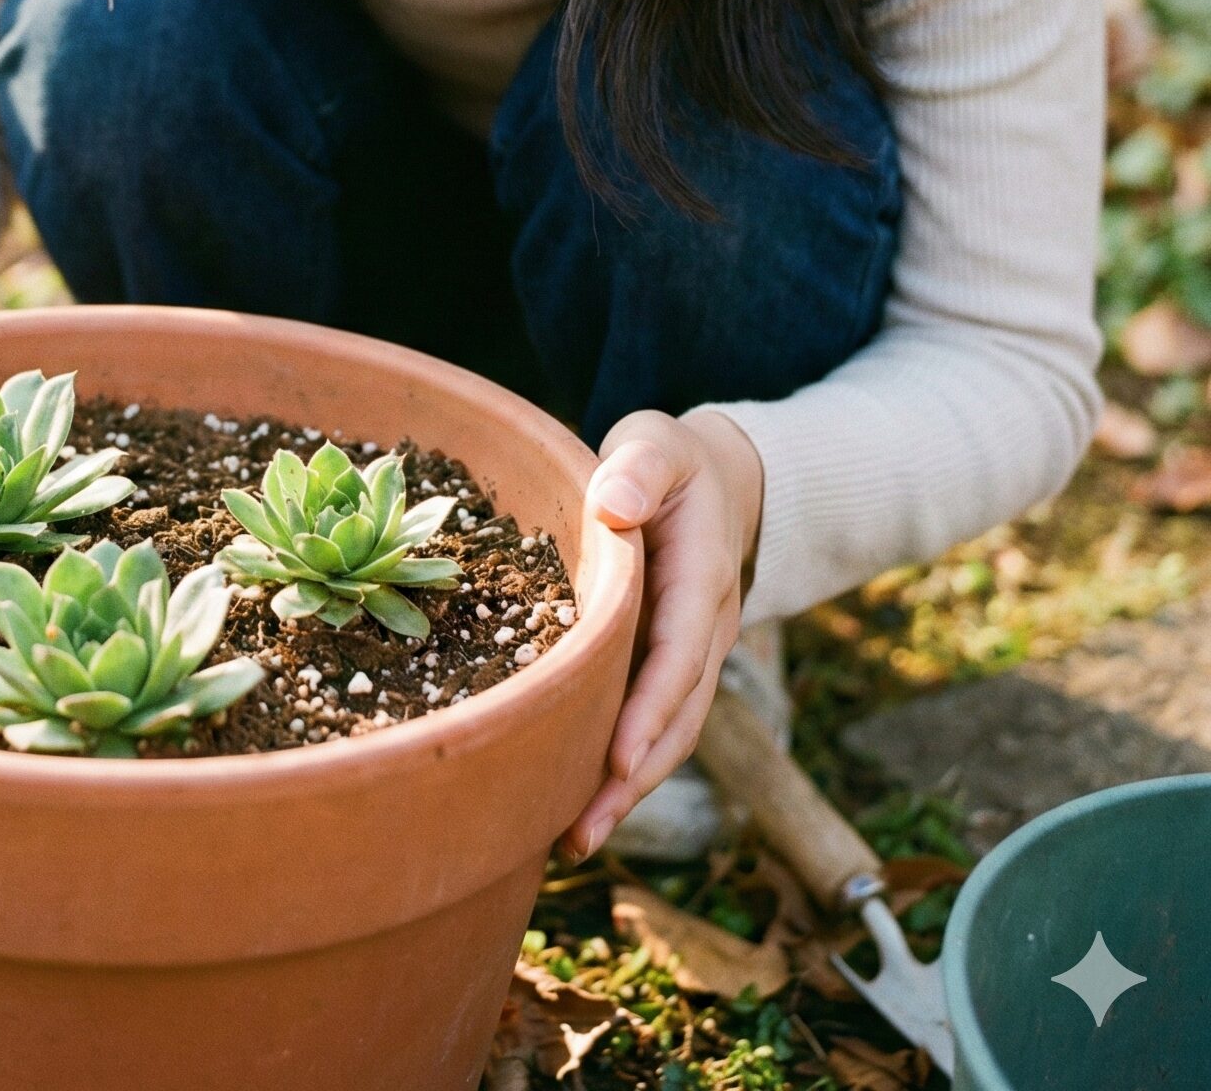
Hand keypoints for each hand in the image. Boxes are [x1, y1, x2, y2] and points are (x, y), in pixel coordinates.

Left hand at [558, 407, 763, 862]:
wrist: (713, 478)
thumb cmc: (671, 460)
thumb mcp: (658, 444)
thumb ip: (641, 467)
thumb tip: (615, 503)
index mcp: (702, 579)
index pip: (680, 655)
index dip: (650, 711)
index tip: (616, 762)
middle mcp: (705, 630)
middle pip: (677, 718)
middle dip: (633, 780)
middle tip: (579, 833)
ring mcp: (691, 654)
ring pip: (668, 734)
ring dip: (626, 791)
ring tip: (571, 840)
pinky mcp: (667, 665)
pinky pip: (650, 722)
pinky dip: (621, 767)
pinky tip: (574, 802)